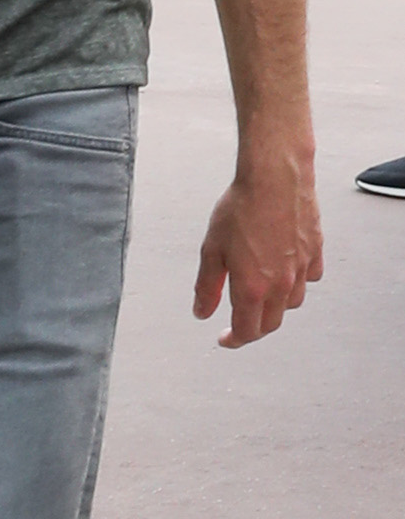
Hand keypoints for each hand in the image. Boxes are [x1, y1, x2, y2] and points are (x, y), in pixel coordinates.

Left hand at [192, 146, 323, 347]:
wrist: (275, 178)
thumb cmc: (242, 208)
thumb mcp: (212, 250)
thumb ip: (207, 286)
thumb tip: (202, 311)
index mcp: (253, 288)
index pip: (247, 331)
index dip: (234, 340)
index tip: (225, 339)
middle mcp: (281, 285)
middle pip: (271, 323)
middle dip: (253, 328)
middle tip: (239, 323)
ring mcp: (301, 270)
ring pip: (292, 304)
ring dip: (275, 307)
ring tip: (260, 296)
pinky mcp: (315, 252)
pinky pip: (309, 278)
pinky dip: (297, 282)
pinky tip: (285, 271)